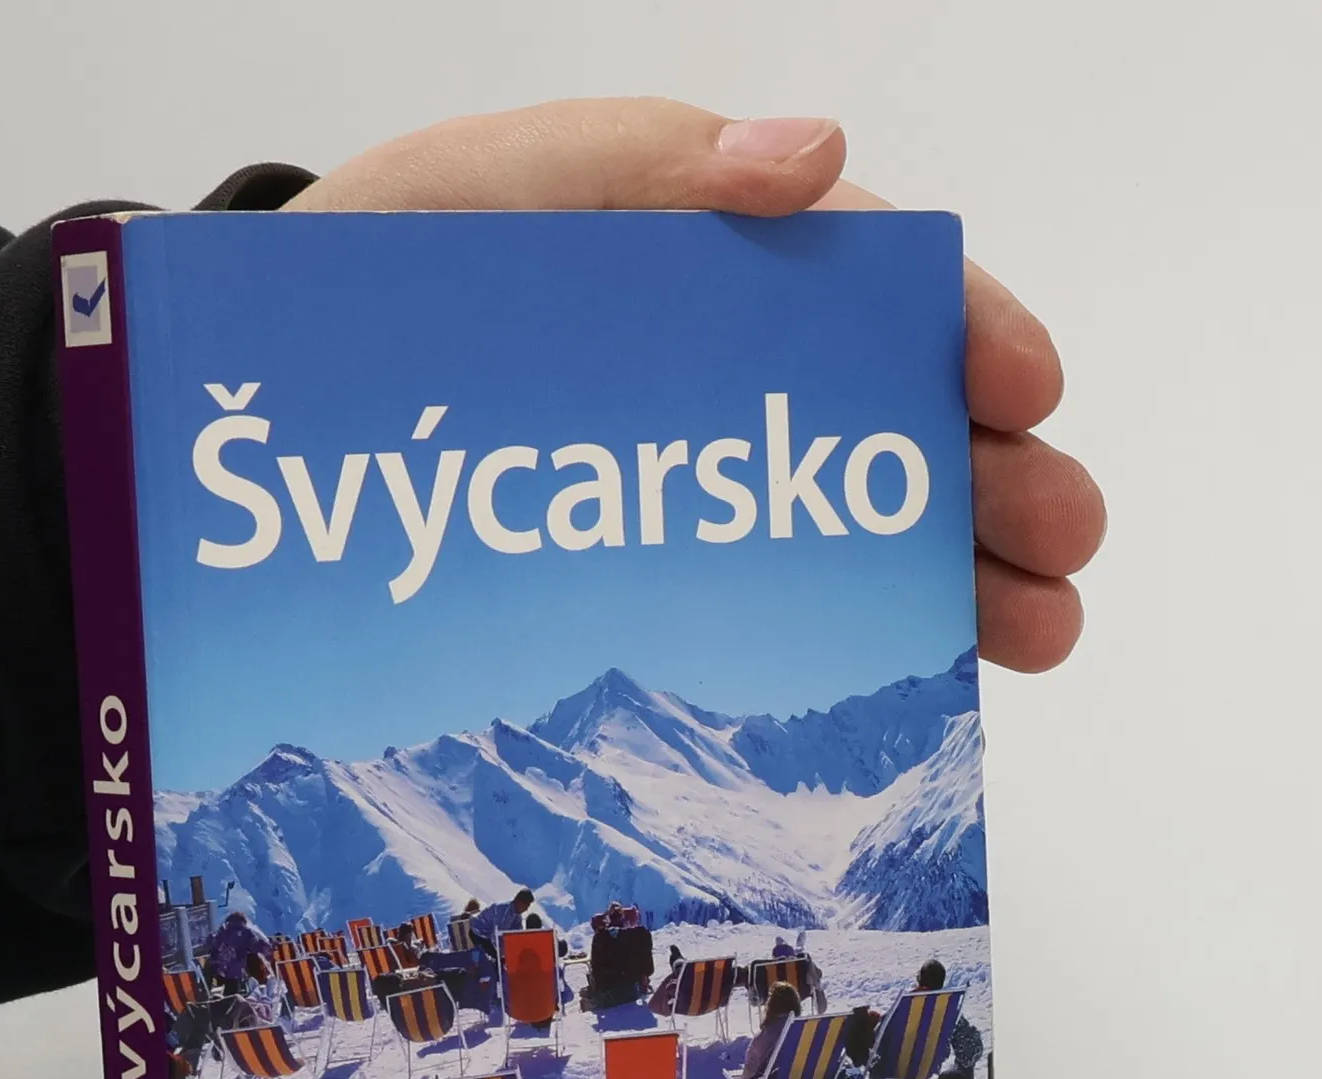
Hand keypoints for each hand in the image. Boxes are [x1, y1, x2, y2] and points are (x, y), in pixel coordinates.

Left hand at [291, 97, 1104, 671]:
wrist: (256, 419)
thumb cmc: (364, 281)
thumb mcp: (481, 190)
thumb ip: (632, 164)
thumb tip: (813, 160)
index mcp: (697, 255)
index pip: (862, 281)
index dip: (958, 327)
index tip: (1028, 387)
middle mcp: (713, 373)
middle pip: (881, 417)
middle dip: (990, 473)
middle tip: (1065, 542)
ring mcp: (684, 481)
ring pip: (844, 522)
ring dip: (955, 571)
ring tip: (1039, 633)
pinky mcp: (641, 572)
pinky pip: (763, 606)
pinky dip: (847, 640)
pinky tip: (924, 676)